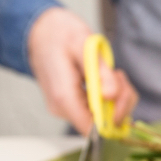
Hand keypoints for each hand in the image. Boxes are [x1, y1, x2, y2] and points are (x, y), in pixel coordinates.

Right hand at [27, 7, 137, 135]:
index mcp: (63, 97)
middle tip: (117, 75)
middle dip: (119, 101)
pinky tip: (106, 77)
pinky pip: (99, 108)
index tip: (120, 94)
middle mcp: (64, 108)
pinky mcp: (73, 104)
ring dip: (117, 96)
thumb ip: (100, 71)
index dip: (112, 118)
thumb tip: (112, 96)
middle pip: (102, 123)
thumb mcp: (84, 44)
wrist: (39, 32)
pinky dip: (110, 95)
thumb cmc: (58, 34)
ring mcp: (68, 108)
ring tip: (111, 72)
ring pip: (104, 116)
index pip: (91, 128)